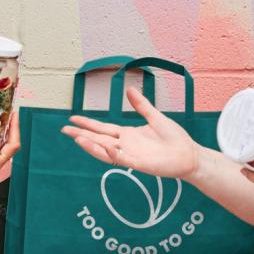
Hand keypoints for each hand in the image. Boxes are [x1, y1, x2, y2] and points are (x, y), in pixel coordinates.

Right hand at [61, 87, 200, 179]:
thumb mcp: (155, 117)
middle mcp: (125, 145)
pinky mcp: (140, 164)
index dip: (87, 124)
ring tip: (78, 139)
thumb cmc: (174, 138)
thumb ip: (141, 105)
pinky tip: (106, 146)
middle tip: (64, 130)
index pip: (102, 129)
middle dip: (81, 135)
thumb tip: (129, 89)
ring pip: (105, 152)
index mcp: (127, 135)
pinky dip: (114, 154)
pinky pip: (123, 160)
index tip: (72, 118)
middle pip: (98, 140)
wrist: (189, 154)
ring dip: (92, 146)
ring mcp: (131, 155)